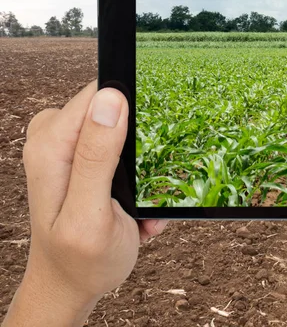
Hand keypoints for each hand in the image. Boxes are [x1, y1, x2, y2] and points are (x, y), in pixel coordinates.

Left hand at [2, 82, 167, 326]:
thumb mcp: (91, 214)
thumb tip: (110, 99)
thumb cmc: (81, 260)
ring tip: (137, 210)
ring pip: (125, 132)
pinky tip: (133, 211)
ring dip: (141, 172)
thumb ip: (97, 157)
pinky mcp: (80, 158)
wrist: (69, 285)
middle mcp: (54, 139)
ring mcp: (66, 148)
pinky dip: (135, 181)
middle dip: (141, 152)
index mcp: (51, 146)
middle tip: (140, 196)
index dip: (132, 117)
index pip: (100, 94)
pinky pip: (122, 149)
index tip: (141, 160)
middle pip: (115, 112)